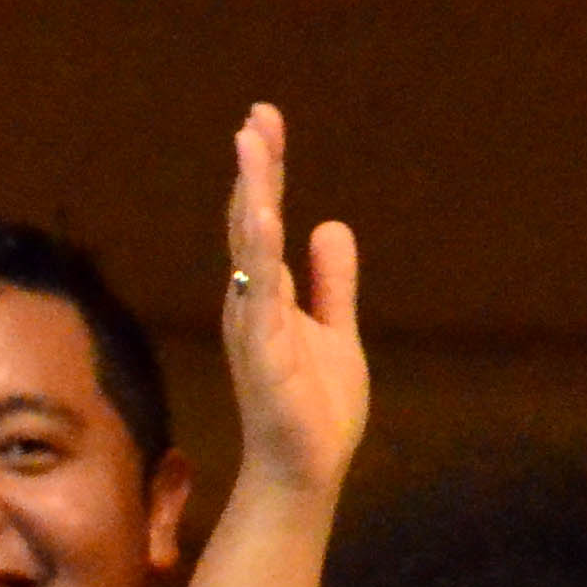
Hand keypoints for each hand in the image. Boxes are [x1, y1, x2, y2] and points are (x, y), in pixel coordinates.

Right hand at [219, 102, 367, 503]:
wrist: (307, 470)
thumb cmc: (315, 409)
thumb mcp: (336, 329)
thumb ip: (331, 280)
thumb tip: (329, 225)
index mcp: (269, 295)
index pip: (263, 220)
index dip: (266, 170)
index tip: (264, 121)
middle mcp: (253, 304)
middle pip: (250, 223)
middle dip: (255, 169)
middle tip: (257, 116)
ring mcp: (256, 327)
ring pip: (250, 250)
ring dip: (252, 196)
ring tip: (254, 147)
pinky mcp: (266, 354)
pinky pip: (263, 296)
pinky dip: (262, 256)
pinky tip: (267, 218)